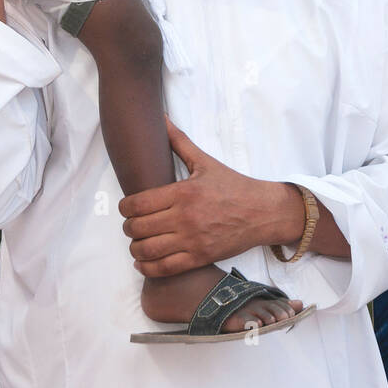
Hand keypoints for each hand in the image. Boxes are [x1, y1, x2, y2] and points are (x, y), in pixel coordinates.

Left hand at [120, 119, 301, 276]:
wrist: (263, 212)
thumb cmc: (233, 186)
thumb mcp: (205, 161)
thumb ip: (179, 141)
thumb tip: (161, 117)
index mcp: (183, 192)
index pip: (138, 203)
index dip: (124, 208)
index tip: (126, 207)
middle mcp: (185, 217)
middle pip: (138, 228)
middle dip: (128, 227)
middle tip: (132, 224)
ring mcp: (192, 240)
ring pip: (147, 251)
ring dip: (135, 248)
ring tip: (137, 242)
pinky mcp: (199, 258)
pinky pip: (164, 269)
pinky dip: (147, 268)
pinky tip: (144, 261)